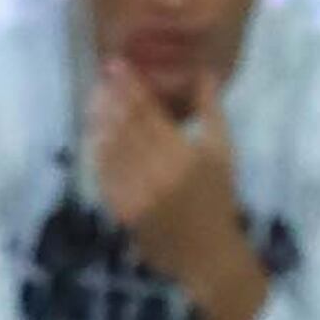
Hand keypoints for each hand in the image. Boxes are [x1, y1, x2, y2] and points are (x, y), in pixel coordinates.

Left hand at [89, 60, 250, 289]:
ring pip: (110, 147)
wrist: (208, 254)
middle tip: (101, 75)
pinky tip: (95, 134)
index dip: (130, 86)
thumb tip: (205, 71)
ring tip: (95, 98)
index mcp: (184, 156)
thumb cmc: (219, 200)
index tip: (117, 65)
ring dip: (99, 119)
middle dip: (111, 97)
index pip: (149, 112)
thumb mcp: (224, 153)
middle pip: (125, 125)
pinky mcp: (122, 210)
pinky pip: (104, 174)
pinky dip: (97, 151)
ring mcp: (136, 193)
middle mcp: (157, 172)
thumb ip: (212, 111)